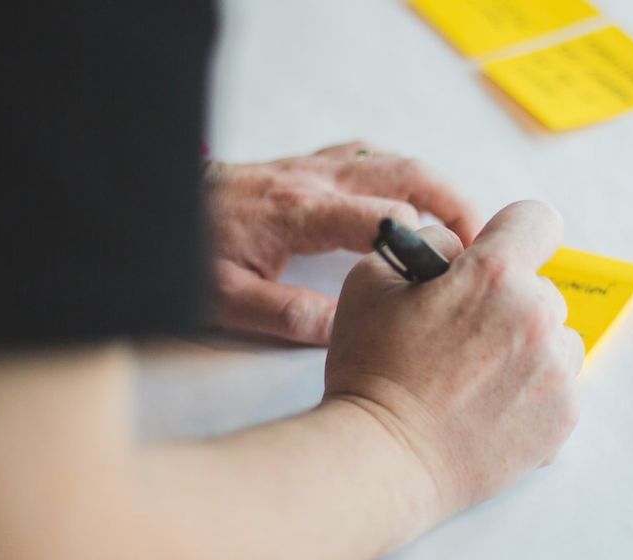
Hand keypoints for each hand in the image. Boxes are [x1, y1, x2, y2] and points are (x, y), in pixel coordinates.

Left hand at [205, 141, 480, 344]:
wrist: (148, 203)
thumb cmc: (185, 253)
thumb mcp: (223, 299)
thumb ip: (285, 315)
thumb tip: (346, 329)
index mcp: (300, 212)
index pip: (385, 215)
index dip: (428, 242)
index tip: (453, 274)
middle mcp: (312, 179)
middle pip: (405, 172)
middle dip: (453, 202)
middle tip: (484, 240)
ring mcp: (309, 165)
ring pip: (391, 159)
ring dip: (434, 186)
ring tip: (462, 225)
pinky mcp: (302, 165)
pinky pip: (365, 156)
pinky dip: (399, 173)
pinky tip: (411, 200)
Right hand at [323, 201, 584, 520]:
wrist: (384, 460)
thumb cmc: (371, 372)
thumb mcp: (372, 282)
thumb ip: (426, 247)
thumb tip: (461, 248)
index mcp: (493, 275)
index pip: (537, 221)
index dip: (512, 235)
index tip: (495, 258)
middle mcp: (536, 317)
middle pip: (542, 290)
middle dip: (508, 304)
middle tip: (464, 338)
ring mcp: (555, 370)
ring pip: (557, 340)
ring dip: (528, 350)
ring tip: (476, 380)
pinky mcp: (563, 416)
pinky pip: (559, 388)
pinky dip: (531, 395)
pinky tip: (488, 410)